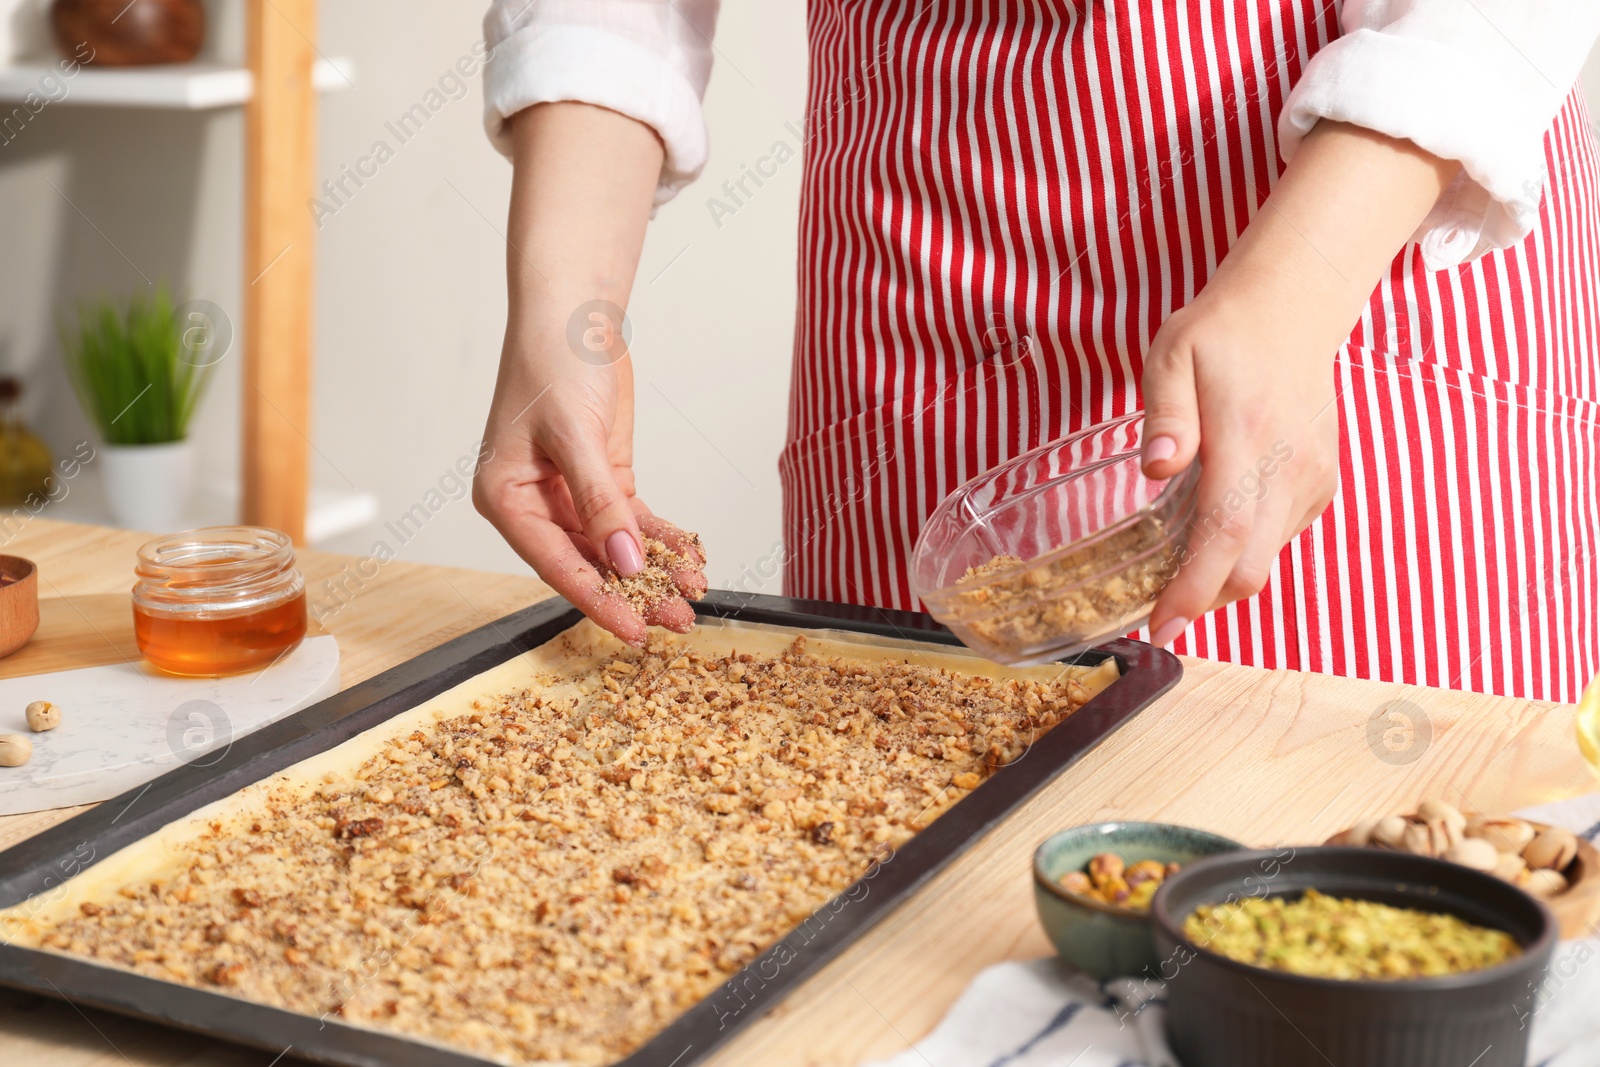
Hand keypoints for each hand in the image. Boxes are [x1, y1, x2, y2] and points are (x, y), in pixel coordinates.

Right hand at [473, 326, 705, 645]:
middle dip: (635, 592)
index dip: (598, 598)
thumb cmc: (551, 361)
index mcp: (505, 499)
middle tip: (676, 620)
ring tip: (691, 597)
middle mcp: (533, 504)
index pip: (556, 563)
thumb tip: (625, 560)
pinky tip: (689, 559)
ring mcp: (569, 494)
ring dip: (653, 571)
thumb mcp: (575, 436)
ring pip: (614, 547)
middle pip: (588, 562)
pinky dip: (660, 540)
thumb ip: (601, 503)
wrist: (573, 313)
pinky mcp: (602, 480)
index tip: (633, 629)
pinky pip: (631, 521)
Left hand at [1138, 275, 1339, 645]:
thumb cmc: (1222, 332)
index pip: (1224, 536)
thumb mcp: (1171, 356)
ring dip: (1224, 578)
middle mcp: (1289, 466)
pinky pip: (1282, 538)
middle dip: (1204, 602)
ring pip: (1267, 559)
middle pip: (1250, 567)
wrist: (1293, 307)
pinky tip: (1217, 533)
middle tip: (1159, 614)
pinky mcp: (1322, 482)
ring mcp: (1312, 477)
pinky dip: (1248, 551)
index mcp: (1247, 437)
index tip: (1161, 627)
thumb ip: (1164, 414)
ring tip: (1181, 574)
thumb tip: (1156, 466)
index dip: (1193, 592)